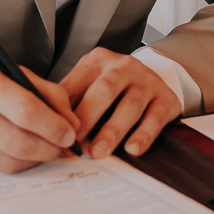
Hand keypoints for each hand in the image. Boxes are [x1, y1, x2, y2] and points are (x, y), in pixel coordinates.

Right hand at [0, 58, 81, 172]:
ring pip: (8, 160)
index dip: (53, 126)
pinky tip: (23, 154)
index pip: (25, 110)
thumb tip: (71, 122)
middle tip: (62, 147)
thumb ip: (45, 92)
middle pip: (18, 141)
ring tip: (45, 150)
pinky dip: (15, 164)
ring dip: (35, 159)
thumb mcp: (9, 72)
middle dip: (49, 148)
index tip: (69, 133)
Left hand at [61, 49, 181, 158]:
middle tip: (74, 143)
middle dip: (88, 118)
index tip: (54, 134)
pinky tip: (132, 150)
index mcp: (98, 60)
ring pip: (130, 105)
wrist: (154, 77)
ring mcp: (147, 81)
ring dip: (112, 131)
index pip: (78, 83)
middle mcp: (124, 66)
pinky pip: (155, 118)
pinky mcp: (166, 98)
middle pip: (105, 90)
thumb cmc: (113, 88)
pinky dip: (143, 135)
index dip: (65, 111)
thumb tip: (47, 129)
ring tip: (98, 152)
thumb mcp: (90, 84)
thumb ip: (71, 101)